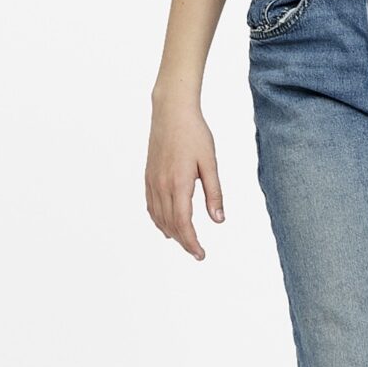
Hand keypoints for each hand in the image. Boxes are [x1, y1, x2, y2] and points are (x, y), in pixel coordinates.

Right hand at [145, 96, 224, 259]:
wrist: (171, 112)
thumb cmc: (194, 134)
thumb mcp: (210, 163)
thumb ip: (214, 193)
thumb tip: (218, 220)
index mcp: (178, 184)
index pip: (183, 223)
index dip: (191, 242)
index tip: (200, 254)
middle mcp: (161, 186)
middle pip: (170, 224)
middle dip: (183, 241)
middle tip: (197, 252)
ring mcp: (152, 181)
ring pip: (158, 217)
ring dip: (171, 233)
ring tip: (185, 241)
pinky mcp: (149, 176)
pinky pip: (151, 205)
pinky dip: (158, 220)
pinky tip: (166, 226)